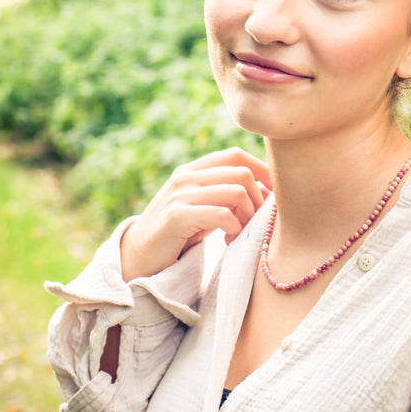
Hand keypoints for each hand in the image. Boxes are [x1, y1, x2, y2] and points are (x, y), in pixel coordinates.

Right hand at [120, 148, 271, 280]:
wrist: (137, 256)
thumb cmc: (177, 234)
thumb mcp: (202, 208)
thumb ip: (225, 196)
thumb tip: (267, 192)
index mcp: (193, 170)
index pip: (236, 155)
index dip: (261, 171)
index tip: (273, 195)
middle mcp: (186, 176)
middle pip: (242, 172)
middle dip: (258, 198)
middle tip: (256, 222)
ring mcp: (180, 195)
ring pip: (237, 192)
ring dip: (249, 216)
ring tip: (242, 233)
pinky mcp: (178, 216)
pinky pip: (222, 214)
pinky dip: (235, 228)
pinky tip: (229, 239)